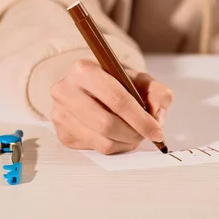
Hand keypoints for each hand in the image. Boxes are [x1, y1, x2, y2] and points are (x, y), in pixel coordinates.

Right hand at [49, 59, 173, 153]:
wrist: (92, 87)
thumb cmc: (117, 82)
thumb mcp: (141, 80)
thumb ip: (157, 93)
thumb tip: (157, 117)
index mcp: (84, 70)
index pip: (116, 99)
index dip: (140, 119)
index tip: (157, 131)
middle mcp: (65, 91)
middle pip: (107, 124)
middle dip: (134, 134)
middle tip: (147, 135)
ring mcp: (60, 114)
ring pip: (102, 141)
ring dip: (126, 143)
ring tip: (135, 134)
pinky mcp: (62, 133)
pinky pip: (95, 149)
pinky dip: (115, 147)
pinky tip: (119, 136)